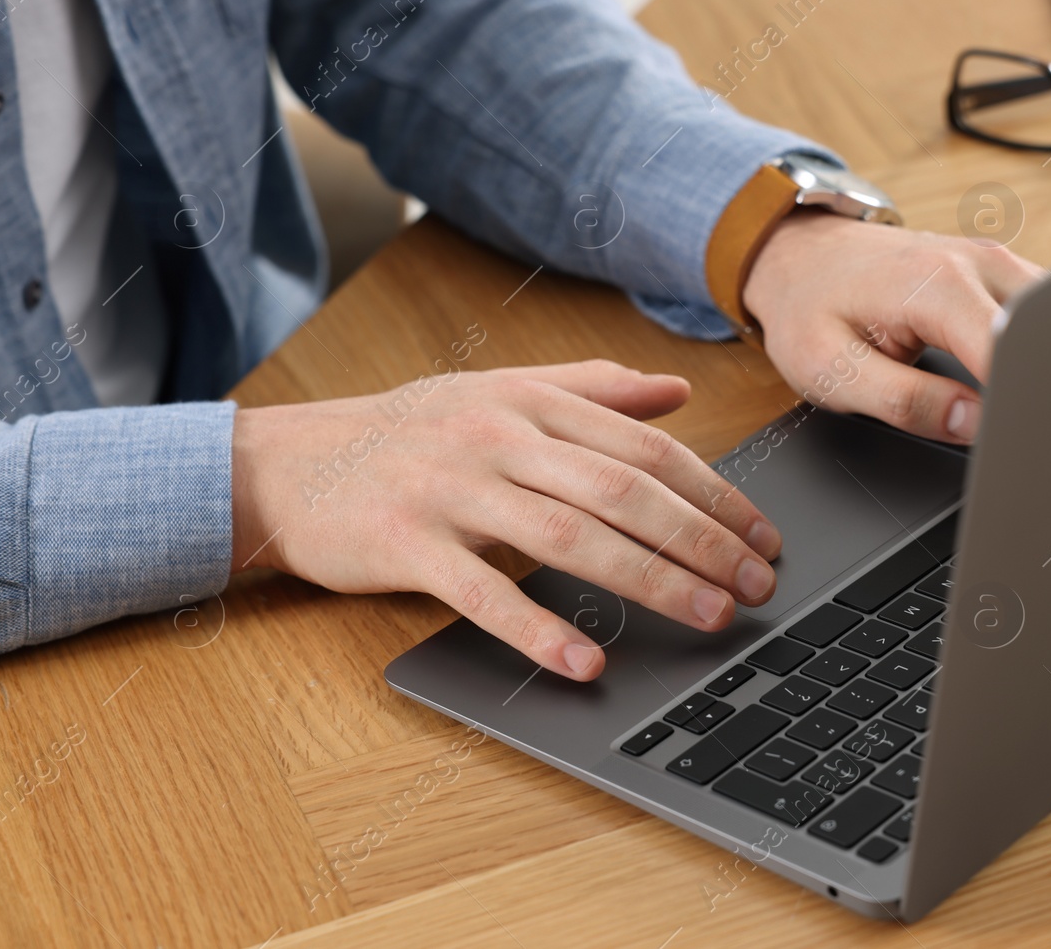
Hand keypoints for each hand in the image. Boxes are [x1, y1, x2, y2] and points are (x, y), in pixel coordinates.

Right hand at [230, 361, 780, 680]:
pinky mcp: (405, 543)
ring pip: (567, 536)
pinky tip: (584, 661)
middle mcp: (497, 437)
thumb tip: (677, 389)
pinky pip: (481, 591)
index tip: (761, 537)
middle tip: (754, 584)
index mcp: (530, 402)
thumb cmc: (408, 431)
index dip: (714, 494)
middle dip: (701, 540)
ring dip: (647, 580)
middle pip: (621, 490)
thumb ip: (591, 388)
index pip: (644, 448)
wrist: (288, 462)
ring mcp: (450, 488)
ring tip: (706, 615)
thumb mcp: (500, 391)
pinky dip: (536, 627)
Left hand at [743, 211, 1044, 442]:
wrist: (801, 258)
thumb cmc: (809, 311)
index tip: (1009, 440)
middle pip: (1046, 333)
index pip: (1009, 354)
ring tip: (1013, 402)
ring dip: (1042, 363)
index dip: (1016, 405)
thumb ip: (905, 402)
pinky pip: (1039, 310)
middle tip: (1017, 429)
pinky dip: (1037, 345)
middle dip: (1040, 384)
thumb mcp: (834, 371)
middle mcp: (977, 262)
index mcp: (937, 286)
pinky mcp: (999, 270)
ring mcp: (994, 260)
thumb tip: (972, 423)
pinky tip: (1015, 372)